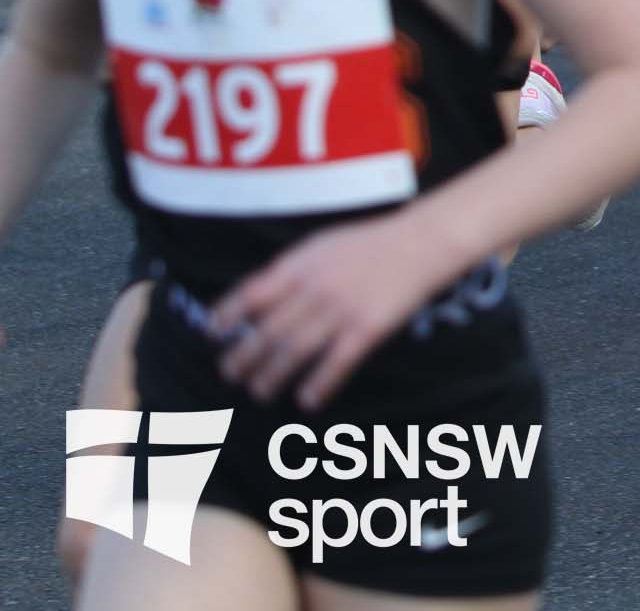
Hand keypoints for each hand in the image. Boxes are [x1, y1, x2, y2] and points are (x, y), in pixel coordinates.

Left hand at [213, 215, 445, 408]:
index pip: (251, 294)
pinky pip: (336, 363)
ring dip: (272, 376)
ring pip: (295, 352)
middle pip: (268, 331)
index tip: (213, 333)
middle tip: (230, 373)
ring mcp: (341, 311)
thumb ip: (291, 270)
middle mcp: (316, 289)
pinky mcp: (367, 329)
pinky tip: (306, 401)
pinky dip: (319, 385)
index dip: (228, 315)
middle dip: (244, 356)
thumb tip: (259, 298)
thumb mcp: (322, 244)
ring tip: (259, 392)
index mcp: (301, 266)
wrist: (422, 242)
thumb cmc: (371, 242)